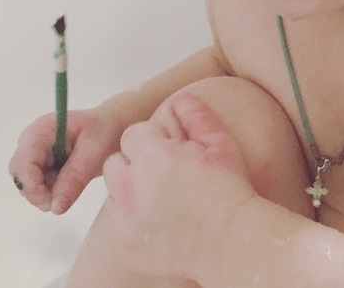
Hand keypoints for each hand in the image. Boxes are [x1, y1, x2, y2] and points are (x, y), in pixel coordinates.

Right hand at [8, 108, 121, 212]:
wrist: (112, 126)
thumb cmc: (105, 131)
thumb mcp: (95, 151)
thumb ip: (75, 177)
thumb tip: (55, 208)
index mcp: (42, 129)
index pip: (24, 160)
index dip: (32, 185)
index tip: (49, 203)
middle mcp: (32, 140)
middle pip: (20, 174)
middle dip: (38, 191)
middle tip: (63, 198)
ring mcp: (34, 153)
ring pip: (26, 183)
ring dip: (45, 192)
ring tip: (73, 183)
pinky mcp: (39, 164)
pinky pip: (36, 186)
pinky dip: (50, 191)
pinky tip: (69, 181)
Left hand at [102, 90, 255, 280]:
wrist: (231, 240)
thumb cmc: (229, 190)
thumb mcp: (220, 142)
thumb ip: (196, 115)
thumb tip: (181, 99)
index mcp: (154, 156)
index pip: (133, 133)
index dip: (152, 140)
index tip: (168, 152)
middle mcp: (133, 185)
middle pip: (116, 160)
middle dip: (135, 162)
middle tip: (161, 172)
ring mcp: (126, 217)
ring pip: (113, 190)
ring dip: (129, 188)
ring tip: (157, 195)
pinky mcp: (125, 243)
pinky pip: (116, 221)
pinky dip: (129, 218)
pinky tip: (156, 219)